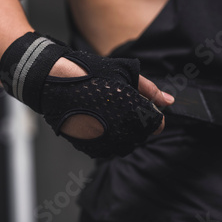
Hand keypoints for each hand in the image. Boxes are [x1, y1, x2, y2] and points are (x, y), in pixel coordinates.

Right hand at [49, 57, 174, 138]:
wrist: (53, 81)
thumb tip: (168, 100)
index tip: (145, 108)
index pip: (156, 124)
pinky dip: (105, 137)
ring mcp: (104, 141)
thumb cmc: (88, 73)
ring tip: (108, 113)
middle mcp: (121, 131)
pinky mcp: (88, 146)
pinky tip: (97, 121)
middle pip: (140, 135)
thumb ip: (149, 90)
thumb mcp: (124, 73)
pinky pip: (105, 147)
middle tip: (121, 106)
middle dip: (137, 123)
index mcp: (134, 111)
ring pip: (123, 144)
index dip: (152, 115)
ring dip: (122, 132)